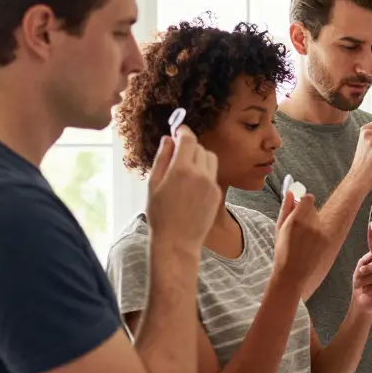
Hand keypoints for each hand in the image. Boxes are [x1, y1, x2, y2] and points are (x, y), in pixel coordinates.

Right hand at [147, 127, 220, 253]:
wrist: (177, 242)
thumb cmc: (160, 215)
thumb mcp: (153, 185)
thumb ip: (162, 158)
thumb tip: (169, 139)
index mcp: (181, 169)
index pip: (188, 139)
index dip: (183, 131)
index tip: (178, 130)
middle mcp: (200, 174)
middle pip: (200, 147)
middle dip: (189, 147)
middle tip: (178, 154)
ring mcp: (211, 184)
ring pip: (210, 159)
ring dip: (200, 158)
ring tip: (185, 170)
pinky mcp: (218, 193)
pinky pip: (213, 174)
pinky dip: (204, 173)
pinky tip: (191, 186)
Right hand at [273, 192, 328, 288]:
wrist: (293, 277)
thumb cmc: (283, 254)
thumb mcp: (279, 230)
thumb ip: (286, 209)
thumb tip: (289, 192)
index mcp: (297, 219)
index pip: (308, 198)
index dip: (304, 203)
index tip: (301, 211)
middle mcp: (312, 224)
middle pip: (315, 209)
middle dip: (309, 215)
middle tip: (302, 230)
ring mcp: (323, 233)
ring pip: (323, 219)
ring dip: (316, 225)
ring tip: (307, 241)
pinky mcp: (331, 241)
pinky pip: (329, 229)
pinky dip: (323, 234)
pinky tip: (314, 246)